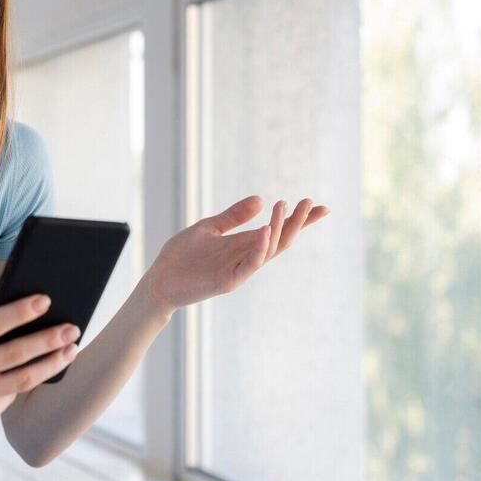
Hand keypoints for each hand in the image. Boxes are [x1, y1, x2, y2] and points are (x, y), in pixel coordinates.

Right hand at [0, 292, 80, 429]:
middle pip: (16, 354)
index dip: (20, 312)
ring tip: (71, 350)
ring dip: (51, 365)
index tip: (45, 301)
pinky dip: (27, 382)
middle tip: (72, 329)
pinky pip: (9, 396)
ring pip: (22, 380)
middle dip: (49, 340)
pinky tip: (42, 369)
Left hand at [145, 195, 328, 314]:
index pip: (277, 230)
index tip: (321, 207)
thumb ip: (233, 216)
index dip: (299, 220)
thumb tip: (260, 199)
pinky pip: (250, 264)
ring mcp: (239, 270)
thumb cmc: (181, 256)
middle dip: (298, 223)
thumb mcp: (209, 227)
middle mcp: (246, 257)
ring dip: (279, 228)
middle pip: (281, 239)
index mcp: (243, 243)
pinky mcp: (228, 281)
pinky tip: (266, 230)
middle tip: (311, 203)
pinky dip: (260, 248)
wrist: (159, 281)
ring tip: (285, 206)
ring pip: (269, 250)